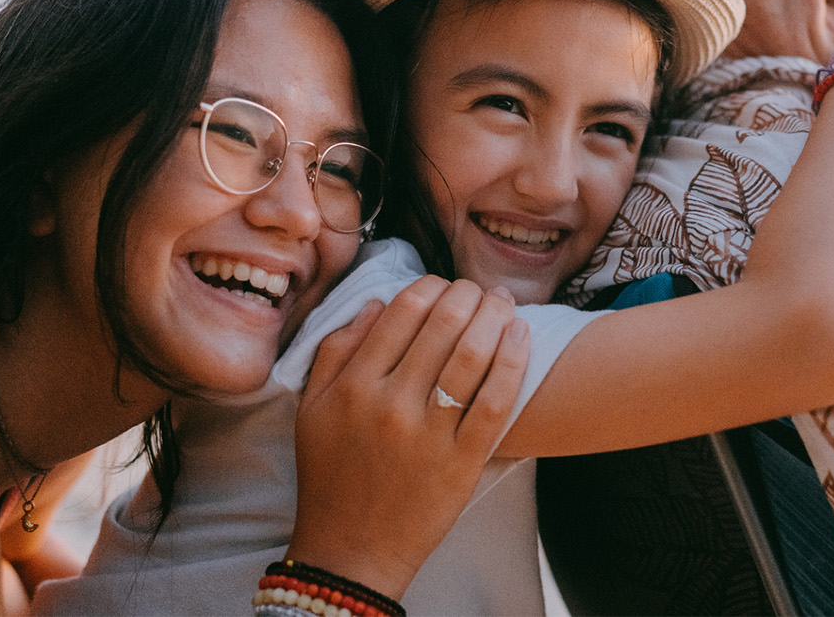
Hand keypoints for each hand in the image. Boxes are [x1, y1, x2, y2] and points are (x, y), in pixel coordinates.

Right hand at [288, 276, 530, 598]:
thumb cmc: (331, 476)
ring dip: (495, 316)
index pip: (402, 312)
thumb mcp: (312, 410)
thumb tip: (375, 303)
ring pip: (473, 355)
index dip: (430, 287)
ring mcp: (429, 434)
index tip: (442, 286)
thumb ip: (336, 351)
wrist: (352, 549)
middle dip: (468, 294)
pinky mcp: (461, 462)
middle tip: (478, 289)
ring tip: (504, 302)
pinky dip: (513, 361)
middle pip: (443, 325)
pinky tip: (521, 336)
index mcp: (353, 386)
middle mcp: (391, 405)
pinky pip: (495, 401)